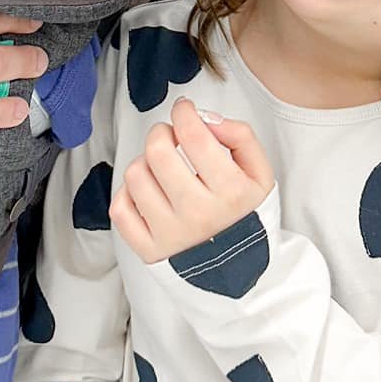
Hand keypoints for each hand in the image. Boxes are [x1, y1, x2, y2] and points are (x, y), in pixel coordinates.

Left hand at [112, 101, 274, 265]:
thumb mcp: (260, 175)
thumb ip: (241, 137)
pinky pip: (120, 209)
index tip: (184, 110)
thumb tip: (206, 118)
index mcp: (230, 192)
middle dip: (162, 133)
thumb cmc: (245, 217)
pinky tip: (149, 193)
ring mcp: (170, 234)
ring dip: (145, 162)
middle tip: (171, 137)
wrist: (238, 272)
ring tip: (162, 170)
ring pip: (135, 175)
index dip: (184, 112)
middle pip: (158, 151)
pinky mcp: (149, 250)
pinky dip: (129, 194)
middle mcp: (198, 214)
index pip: (194, 136)